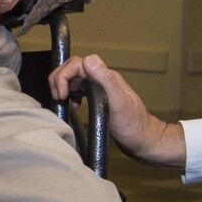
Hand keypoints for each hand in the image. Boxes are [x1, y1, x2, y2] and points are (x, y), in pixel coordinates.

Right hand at [49, 53, 186, 167]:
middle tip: (58, 98)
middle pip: (73, 69)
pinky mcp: (98, 99)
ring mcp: (100, 89)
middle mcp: (102, 80)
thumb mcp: (119, 103)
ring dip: (63, 87)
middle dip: (59, 80)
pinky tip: (73, 107)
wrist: (143, 141)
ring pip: (74, 79)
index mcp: (106, 77)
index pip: (77, 64)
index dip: (64, 76)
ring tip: (62, 102)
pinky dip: (70, 96)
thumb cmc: (133, 126)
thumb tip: (89, 60)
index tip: (62, 95)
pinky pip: (79, 90)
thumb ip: (105, 80)